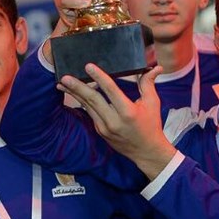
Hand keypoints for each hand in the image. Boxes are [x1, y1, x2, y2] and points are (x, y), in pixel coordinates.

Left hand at [58, 64, 175, 179]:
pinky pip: (90, 113)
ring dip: (74, 94)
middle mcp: (114, 121)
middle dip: (77, 87)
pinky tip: (73, 93)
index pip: (111, 91)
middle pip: (93, 100)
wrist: (146, 151)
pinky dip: (82, 102)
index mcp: (128, 112)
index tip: (88, 66)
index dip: (99, 77)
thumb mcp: (152, 103)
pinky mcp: (100, 131)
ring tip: (62, 83)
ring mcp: (105, 128)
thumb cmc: (151, 125)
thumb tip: (156, 67)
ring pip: (87, 107)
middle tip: (64, 77)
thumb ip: (148, 84)